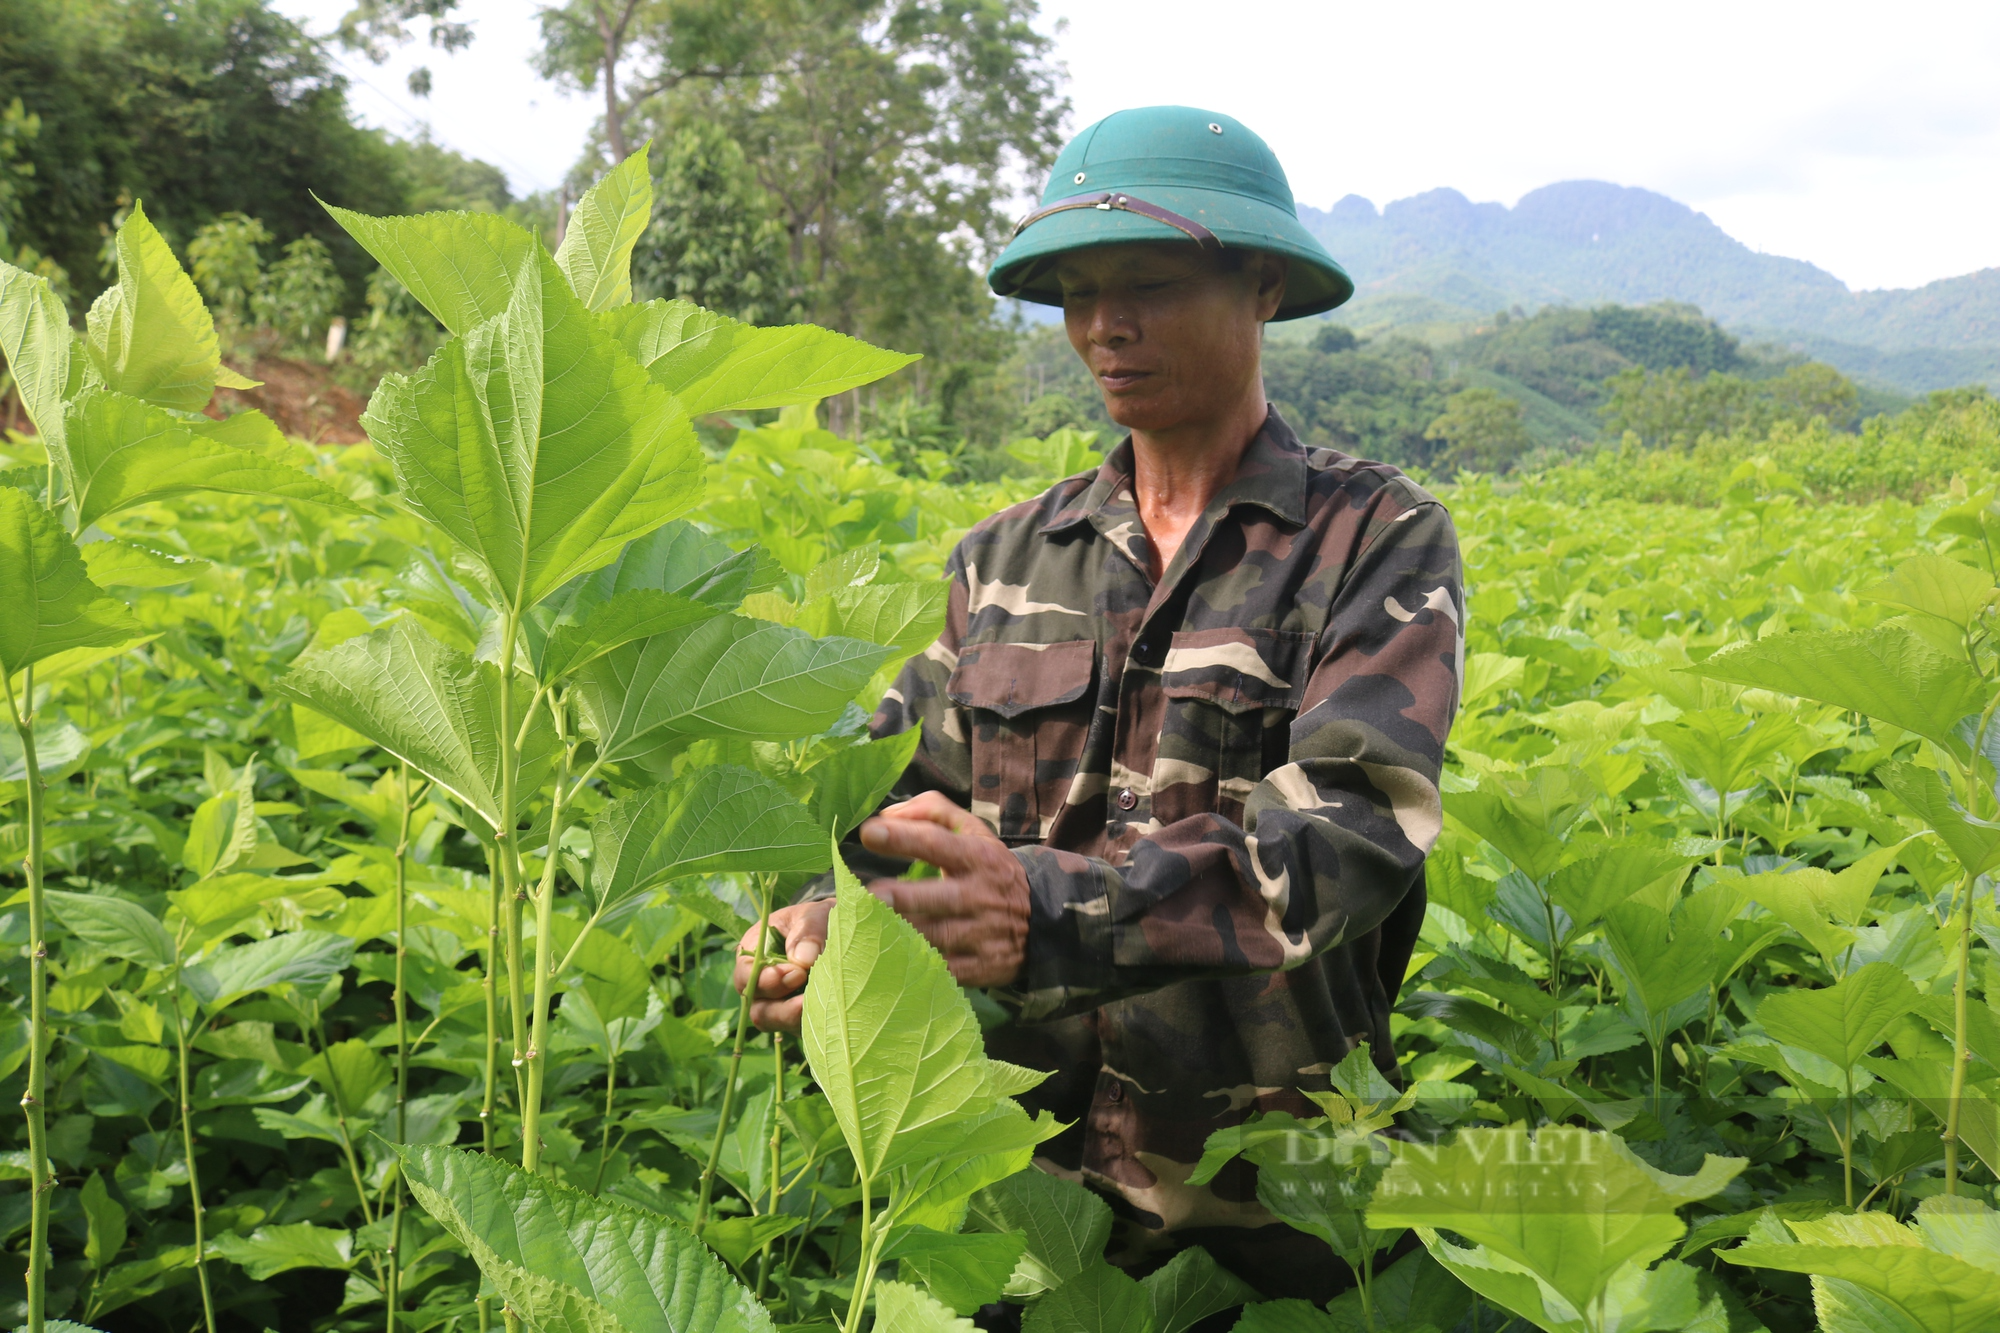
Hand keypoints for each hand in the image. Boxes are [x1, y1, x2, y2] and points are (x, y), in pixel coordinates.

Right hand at [734, 898, 831, 1033]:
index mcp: (755, 952)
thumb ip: (808, 932)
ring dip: (801, 1019)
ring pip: (780, 1025)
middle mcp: (760, 984)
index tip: (797, 973)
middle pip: (758, 1010)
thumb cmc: (818, 920)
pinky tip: (836, 1013)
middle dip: (783, 1009)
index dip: (766, 980)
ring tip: (828, 1006)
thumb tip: (804, 960)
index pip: (746, 975)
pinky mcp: (798, 1018)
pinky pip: (800, 1030)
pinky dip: (816, 1025)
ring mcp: (778, 1004)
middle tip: (810, 998)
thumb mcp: (814, 916)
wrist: (837, 930)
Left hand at [859, 792, 1029, 987]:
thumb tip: (887, 815)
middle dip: (904, 897)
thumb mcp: (975, 833)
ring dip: (899, 934)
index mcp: (977, 858)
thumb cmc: (992, 870)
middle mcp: (979, 895)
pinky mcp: (978, 967)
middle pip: (938, 897)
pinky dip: (915, 966)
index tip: (869, 833)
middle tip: (868, 894)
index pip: (938, 844)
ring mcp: (980, 934)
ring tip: (864, 928)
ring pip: (936, 936)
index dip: (904, 838)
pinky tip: (885, 961)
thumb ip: (933, 812)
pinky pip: (943, 969)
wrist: (1044, 922)